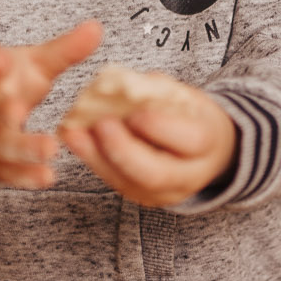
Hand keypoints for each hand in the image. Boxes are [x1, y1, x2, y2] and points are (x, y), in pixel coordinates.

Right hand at [0, 19, 101, 187]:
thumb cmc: (8, 84)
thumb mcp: (33, 64)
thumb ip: (64, 51)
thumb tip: (97, 28)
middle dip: (2, 110)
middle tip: (17, 109)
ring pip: (1, 144)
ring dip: (23, 148)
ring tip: (49, 149)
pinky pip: (7, 172)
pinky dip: (25, 176)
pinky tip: (47, 177)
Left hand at [59, 91, 236, 208]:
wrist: (204, 153)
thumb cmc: (191, 117)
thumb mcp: (186, 97)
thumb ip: (157, 90)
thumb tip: (121, 83)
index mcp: (207, 144)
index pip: (189, 141)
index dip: (159, 125)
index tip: (133, 108)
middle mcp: (187, 177)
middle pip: (154, 174)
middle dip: (122, 149)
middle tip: (100, 124)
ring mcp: (162, 193)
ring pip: (127, 183)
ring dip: (96, 156)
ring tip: (74, 132)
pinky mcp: (140, 196)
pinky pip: (114, 182)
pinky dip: (92, 160)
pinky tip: (75, 140)